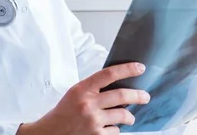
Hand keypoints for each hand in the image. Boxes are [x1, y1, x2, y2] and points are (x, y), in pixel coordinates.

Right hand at [16, 62, 149, 134]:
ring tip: (129, 117)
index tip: (140, 68)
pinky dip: (115, 129)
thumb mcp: (75, 93)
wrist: (50, 133)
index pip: (109, 74)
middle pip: (121, 96)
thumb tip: (119, 84)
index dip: (127, 69)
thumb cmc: (64, 112)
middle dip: (138, 96)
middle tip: (145, 96)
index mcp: (82, 89)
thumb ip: (94, 88)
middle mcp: (88, 104)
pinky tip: (108, 128)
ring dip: (129, 117)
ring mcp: (93, 122)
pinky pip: (115, 131)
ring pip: (122, 116)